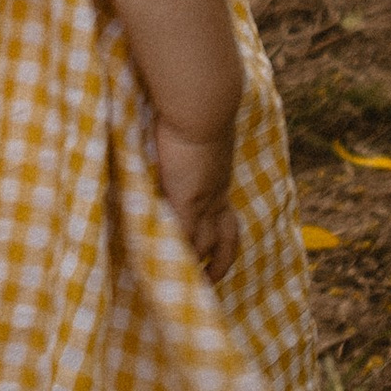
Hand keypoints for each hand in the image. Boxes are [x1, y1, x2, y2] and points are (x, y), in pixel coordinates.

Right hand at [154, 119, 237, 281]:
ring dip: (197, 266)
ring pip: (205, 245)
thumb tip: (180, 129)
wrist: (202, 106)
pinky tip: (164, 269)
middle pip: (226, 238)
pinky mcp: (186, 203)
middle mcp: (217, 195)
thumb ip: (189, 139)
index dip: (223, 233)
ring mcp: (203, 201)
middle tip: (211, 281)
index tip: (216, 249)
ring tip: (185, 284)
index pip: (226, 215)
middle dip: (221, 262)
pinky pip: (183, 240)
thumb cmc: (195, 108)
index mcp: (220, 179)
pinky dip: (175, 256)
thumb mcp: (196, 131)